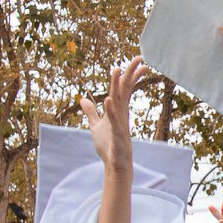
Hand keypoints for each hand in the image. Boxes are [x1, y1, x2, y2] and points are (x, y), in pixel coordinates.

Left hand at [81, 57, 147, 174]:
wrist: (115, 164)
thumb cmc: (108, 146)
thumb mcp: (96, 125)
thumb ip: (91, 112)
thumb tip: (82, 99)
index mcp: (118, 110)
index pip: (124, 88)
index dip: (129, 74)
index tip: (137, 62)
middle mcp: (121, 113)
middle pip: (126, 89)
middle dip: (131, 73)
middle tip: (140, 58)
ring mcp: (120, 123)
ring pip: (119, 100)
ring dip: (117, 86)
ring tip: (117, 70)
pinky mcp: (117, 134)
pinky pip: (114, 119)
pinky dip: (111, 110)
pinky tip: (108, 99)